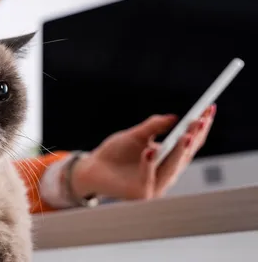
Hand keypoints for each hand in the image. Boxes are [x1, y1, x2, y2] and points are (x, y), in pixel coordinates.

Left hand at [71, 105, 215, 200]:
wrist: (92, 169)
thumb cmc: (115, 153)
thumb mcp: (134, 135)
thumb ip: (153, 127)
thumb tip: (175, 118)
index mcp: (169, 160)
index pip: (190, 143)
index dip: (201, 127)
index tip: (209, 108)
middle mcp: (167, 174)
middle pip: (186, 156)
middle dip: (195, 137)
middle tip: (201, 121)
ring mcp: (156, 186)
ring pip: (172, 168)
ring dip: (180, 151)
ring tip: (186, 134)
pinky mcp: (141, 193)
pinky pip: (147, 177)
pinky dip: (149, 163)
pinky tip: (150, 149)